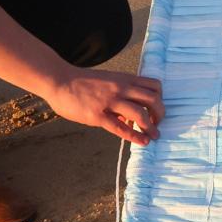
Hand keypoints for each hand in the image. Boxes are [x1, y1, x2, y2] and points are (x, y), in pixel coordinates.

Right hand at [46, 69, 164, 144]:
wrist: (60, 80)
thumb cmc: (83, 82)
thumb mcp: (108, 81)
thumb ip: (121, 93)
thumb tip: (129, 112)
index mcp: (125, 79)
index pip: (154, 86)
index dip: (160, 98)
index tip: (156, 109)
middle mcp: (121, 88)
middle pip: (153, 99)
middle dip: (160, 113)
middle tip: (157, 123)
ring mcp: (110, 101)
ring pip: (140, 113)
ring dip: (151, 127)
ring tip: (153, 135)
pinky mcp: (97, 115)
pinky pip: (120, 127)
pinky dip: (135, 136)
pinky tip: (142, 141)